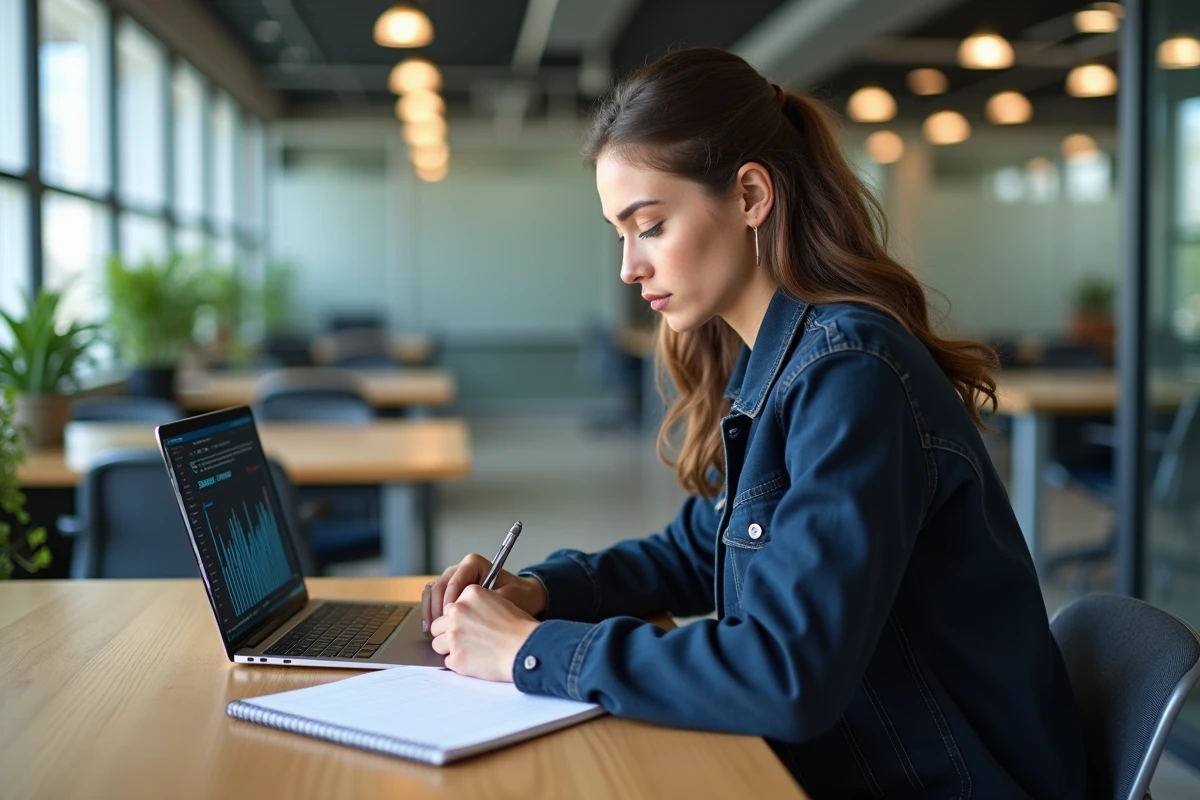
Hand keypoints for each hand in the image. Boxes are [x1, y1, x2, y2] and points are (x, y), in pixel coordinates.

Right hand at [421, 553, 546, 632]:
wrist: (522, 599)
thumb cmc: (518, 595)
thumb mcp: (507, 597)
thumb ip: (487, 602)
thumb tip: (469, 612)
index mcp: (473, 563)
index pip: (454, 579)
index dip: (450, 598)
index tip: (450, 615)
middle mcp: (460, 569)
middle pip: (439, 585)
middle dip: (436, 606)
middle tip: (437, 627)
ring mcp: (452, 580)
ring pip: (432, 591)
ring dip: (430, 610)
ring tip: (430, 630)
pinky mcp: (449, 593)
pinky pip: (433, 599)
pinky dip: (430, 613)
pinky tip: (431, 629)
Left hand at [429, 585, 538, 681]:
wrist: (527, 648)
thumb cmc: (520, 628)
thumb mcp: (499, 602)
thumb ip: (476, 606)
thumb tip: (462, 618)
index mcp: (470, 594)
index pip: (450, 607)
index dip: (458, 618)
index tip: (469, 626)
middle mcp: (458, 611)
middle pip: (438, 625)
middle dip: (449, 633)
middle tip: (467, 640)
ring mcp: (454, 635)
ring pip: (438, 644)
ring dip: (451, 649)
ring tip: (471, 651)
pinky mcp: (455, 658)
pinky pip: (447, 661)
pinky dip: (458, 663)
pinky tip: (475, 662)